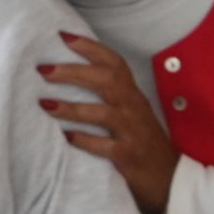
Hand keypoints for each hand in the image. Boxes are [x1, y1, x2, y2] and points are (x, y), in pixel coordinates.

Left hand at [40, 32, 180, 213]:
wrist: (170, 178)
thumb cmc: (141, 141)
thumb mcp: (129, 112)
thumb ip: (107, 95)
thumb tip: (65, 74)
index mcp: (132, 94)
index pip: (114, 63)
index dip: (91, 47)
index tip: (63, 35)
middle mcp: (134, 108)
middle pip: (107, 80)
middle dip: (74, 72)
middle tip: (44, 69)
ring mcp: (133, 132)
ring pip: (103, 113)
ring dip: (72, 107)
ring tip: (44, 104)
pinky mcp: (129, 156)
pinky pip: (106, 146)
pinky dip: (85, 140)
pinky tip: (66, 137)